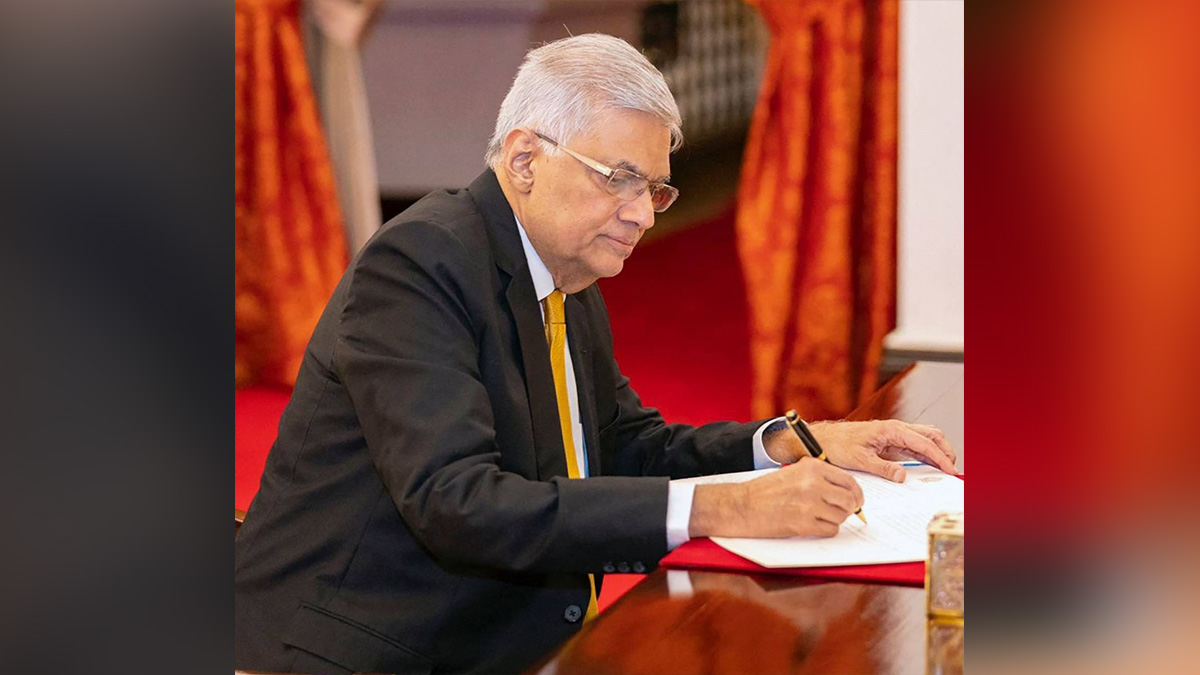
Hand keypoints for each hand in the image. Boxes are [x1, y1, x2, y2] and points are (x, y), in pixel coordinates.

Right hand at [689, 458, 863, 538]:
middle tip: (842, 512)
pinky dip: (826, 530)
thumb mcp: (794, 472)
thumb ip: (820, 478)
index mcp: (812, 467)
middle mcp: (813, 483)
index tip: (856, 500)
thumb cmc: (766, 491)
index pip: (849, 480)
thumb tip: (847, 492)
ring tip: (820, 517)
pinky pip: (831, 530)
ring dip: (835, 520)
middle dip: (849, 509)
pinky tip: (813, 525)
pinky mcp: (804, 523)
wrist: (742, 505)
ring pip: (842, 516)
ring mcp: (809, 504)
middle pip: (850, 500)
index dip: (856, 493)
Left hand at [808, 419, 957, 481]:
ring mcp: (894, 433)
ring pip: (924, 438)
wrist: (825, 439)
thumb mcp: (859, 459)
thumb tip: (901, 476)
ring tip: (945, 467)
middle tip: (952, 468)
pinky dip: (926, 453)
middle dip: (945, 450)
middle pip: (930, 435)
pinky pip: (914, 445)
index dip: (940, 456)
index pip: (924, 442)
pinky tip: (929, 465)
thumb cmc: (838, 444)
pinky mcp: (890, 440)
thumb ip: (882, 467)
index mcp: (891, 430)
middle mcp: (896, 428)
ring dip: (937, 451)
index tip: (950, 469)